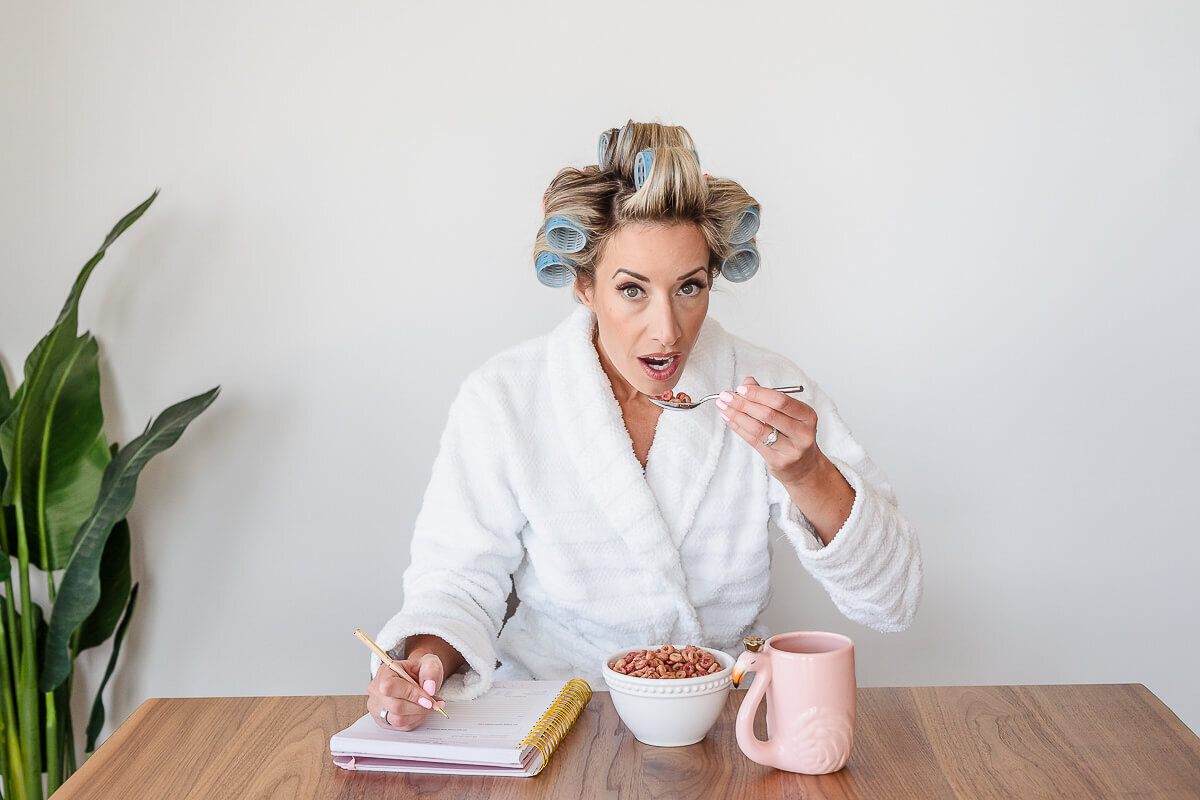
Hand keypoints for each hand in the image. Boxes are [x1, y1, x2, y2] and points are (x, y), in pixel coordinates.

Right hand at [365, 652, 444, 730]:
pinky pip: (400, 727)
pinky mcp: (382, 720)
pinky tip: (419, 710)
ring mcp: (376, 707)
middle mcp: (376, 690)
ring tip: (426, 705)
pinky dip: (414, 720)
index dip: (410, 694)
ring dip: (417, 714)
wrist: (416, 678)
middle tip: (432, 702)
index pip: (389, 686)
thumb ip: (431, 670)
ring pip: (398, 720)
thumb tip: (429, 688)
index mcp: (384, 672)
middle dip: (419, 707)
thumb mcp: (429, 662)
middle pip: (395, 706)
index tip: (428, 697)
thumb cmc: (419, 670)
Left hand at [717, 376, 853, 542]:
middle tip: (726, 396)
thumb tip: (747, 382)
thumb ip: (768, 397)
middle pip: (768, 414)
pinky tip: (729, 419)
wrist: (805, 468)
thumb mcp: (788, 415)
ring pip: (758, 428)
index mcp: (807, 416)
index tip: (740, 388)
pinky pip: (753, 441)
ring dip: (737, 415)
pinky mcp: (778, 461)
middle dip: (743, 403)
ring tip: (723, 406)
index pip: (781, 400)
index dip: (759, 393)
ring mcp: (791, 449)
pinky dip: (738, 428)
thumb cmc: (794, 436)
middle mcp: (802, 432)